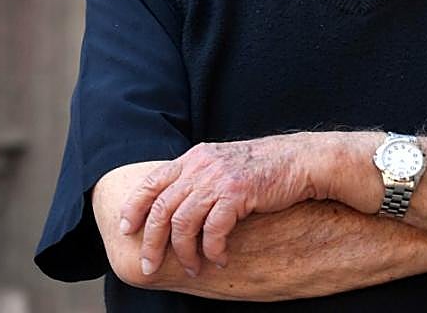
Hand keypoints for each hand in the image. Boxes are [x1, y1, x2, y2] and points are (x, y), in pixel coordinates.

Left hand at [118, 133, 323, 276]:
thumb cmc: (264, 168)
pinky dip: (212, 250)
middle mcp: (201, 166)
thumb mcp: (223, 163)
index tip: (126, 229)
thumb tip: (175, 204)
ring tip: (193, 268)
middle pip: (161, 208)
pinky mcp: (237, 193)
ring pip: (183, 223)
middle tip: (149, 266)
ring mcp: (218, 179)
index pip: (151, 182)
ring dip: (184, 253)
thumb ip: (199, 176)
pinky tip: (220, 259)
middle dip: (151, 242)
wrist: (300, 160)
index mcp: (194, 158)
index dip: (133, 207)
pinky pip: (213, 230)